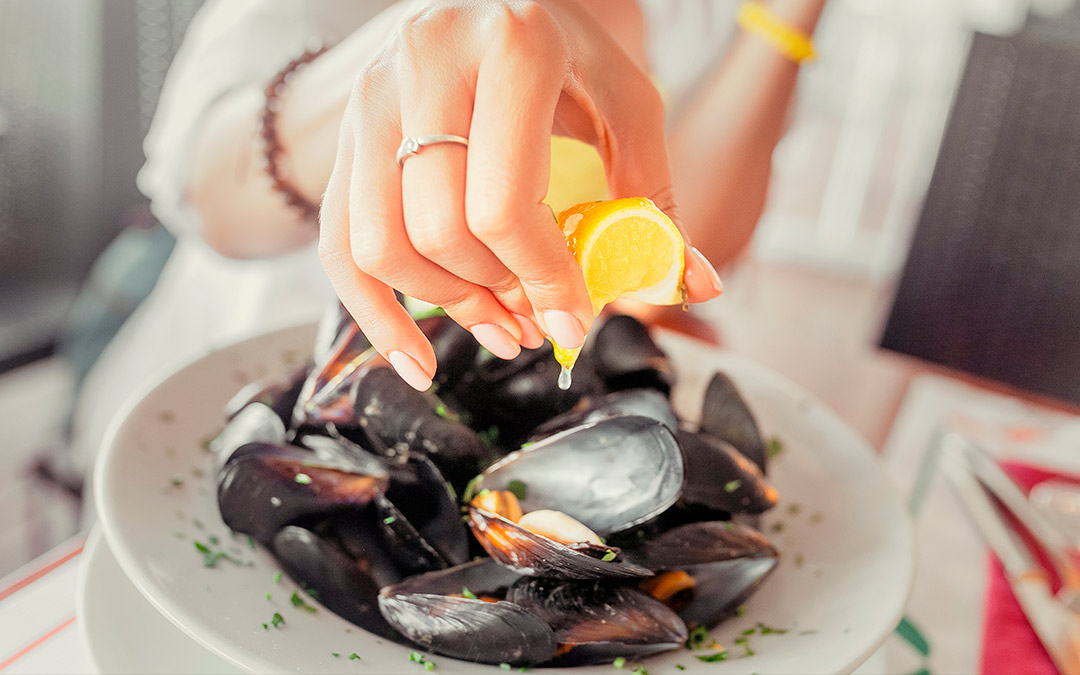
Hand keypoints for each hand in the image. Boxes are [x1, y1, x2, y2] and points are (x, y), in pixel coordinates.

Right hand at [319, 0, 722, 390]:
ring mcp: (371, 98)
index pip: (503, 203)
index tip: (575, 322)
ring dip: (444, 305)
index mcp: (509, 48)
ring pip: (380, 244)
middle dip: (495, 294)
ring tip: (497, 322)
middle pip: (438, 230)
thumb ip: (654, 193)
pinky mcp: (345, 133)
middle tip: (539, 315)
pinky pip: (336, 241)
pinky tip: (415, 360)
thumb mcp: (624, 100)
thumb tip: (692, 286)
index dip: (541, 280)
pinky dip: (371, 314)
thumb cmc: (565, 48)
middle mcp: (425, 65)